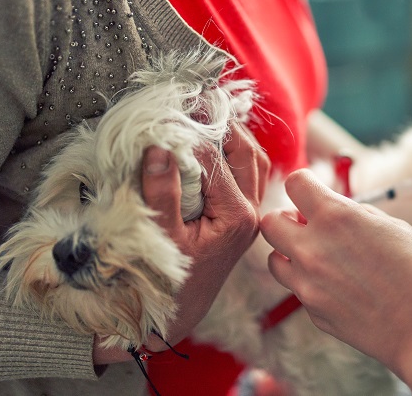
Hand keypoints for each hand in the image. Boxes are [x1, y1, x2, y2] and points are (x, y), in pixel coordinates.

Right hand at [93, 124, 268, 362]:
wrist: (178, 312)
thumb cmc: (168, 279)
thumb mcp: (161, 238)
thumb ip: (162, 194)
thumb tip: (159, 148)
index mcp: (237, 216)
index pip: (216, 158)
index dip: (191, 132)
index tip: (168, 111)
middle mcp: (252, 213)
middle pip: (248, 152)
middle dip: (223, 122)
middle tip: (196, 98)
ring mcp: (250, 214)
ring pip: (253, 160)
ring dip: (232, 135)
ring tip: (204, 113)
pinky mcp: (242, 217)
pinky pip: (247, 173)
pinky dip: (233, 153)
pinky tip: (212, 141)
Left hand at [261, 169, 411, 373]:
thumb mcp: (391, 226)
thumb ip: (351, 214)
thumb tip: (327, 209)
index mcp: (335, 217)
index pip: (295, 183)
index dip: (306, 185)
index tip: (314, 193)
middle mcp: (312, 249)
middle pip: (269, 222)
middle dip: (287, 220)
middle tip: (310, 227)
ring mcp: (307, 285)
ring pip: (273, 260)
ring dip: (290, 254)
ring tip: (321, 259)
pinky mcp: (312, 313)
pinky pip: (297, 290)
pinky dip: (309, 284)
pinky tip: (340, 288)